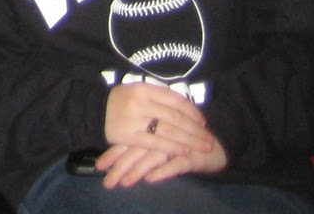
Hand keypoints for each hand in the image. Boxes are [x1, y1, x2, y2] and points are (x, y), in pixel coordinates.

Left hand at [96, 136, 227, 187]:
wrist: (214, 144)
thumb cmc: (182, 143)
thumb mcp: (159, 145)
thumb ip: (138, 147)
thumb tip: (113, 160)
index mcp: (151, 131)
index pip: (127, 142)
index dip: (113, 154)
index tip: (99, 167)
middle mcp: (160, 136)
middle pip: (136, 151)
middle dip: (120, 167)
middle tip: (107, 183)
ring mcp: (175, 145)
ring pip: (152, 158)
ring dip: (137, 170)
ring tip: (124, 183)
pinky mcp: (190, 156)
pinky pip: (175, 164)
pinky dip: (162, 170)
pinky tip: (150, 179)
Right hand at [103, 85, 214, 161]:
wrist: (93, 111)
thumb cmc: (121, 101)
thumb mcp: (138, 91)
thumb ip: (159, 97)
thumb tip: (188, 108)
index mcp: (143, 88)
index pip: (175, 100)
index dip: (192, 111)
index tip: (203, 121)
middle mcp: (140, 102)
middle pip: (175, 117)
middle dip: (195, 130)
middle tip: (209, 139)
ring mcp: (133, 119)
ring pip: (168, 131)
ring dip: (189, 140)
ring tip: (204, 147)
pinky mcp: (128, 136)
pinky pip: (156, 143)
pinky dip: (173, 147)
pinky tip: (185, 151)